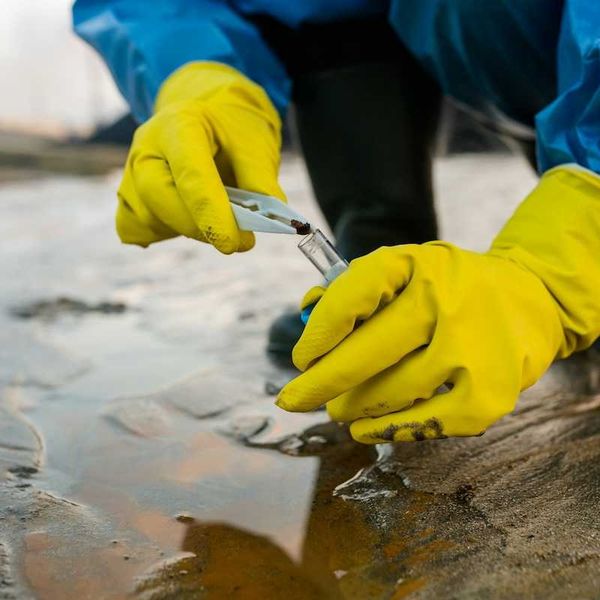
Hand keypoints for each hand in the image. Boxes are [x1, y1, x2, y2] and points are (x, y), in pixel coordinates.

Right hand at [116, 62, 284, 253]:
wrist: (208, 119)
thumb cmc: (231, 129)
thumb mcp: (255, 142)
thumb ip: (261, 180)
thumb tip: (271, 219)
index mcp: (178, 125)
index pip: (191, 176)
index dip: (212, 214)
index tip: (233, 243)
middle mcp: (146, 149)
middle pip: (160, 199)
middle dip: (200, 228)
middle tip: (238, 241)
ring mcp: (131, 174)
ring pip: (151, 219)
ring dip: (189, 230)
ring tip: (219, 218)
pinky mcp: (129, 198)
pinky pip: (137, 230)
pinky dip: (168, 232)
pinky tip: (192, 222)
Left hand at [277, 167, 599, 442]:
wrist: (530, 300)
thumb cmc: (449, 288)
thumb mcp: (406, 269)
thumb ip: (354, 287)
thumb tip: (305, 312)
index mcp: (415, 263)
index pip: (350, 296)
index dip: (317, 334)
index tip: (301, 358)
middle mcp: (445, 300)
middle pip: (364, 354)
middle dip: (318, 384)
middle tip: (293, 399)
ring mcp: (472, 347)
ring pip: (390, 392)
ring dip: (352, 408)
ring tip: (336, 410)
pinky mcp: (491, 392)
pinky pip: (425, 423)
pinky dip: (386, 430)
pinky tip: (364, 430)